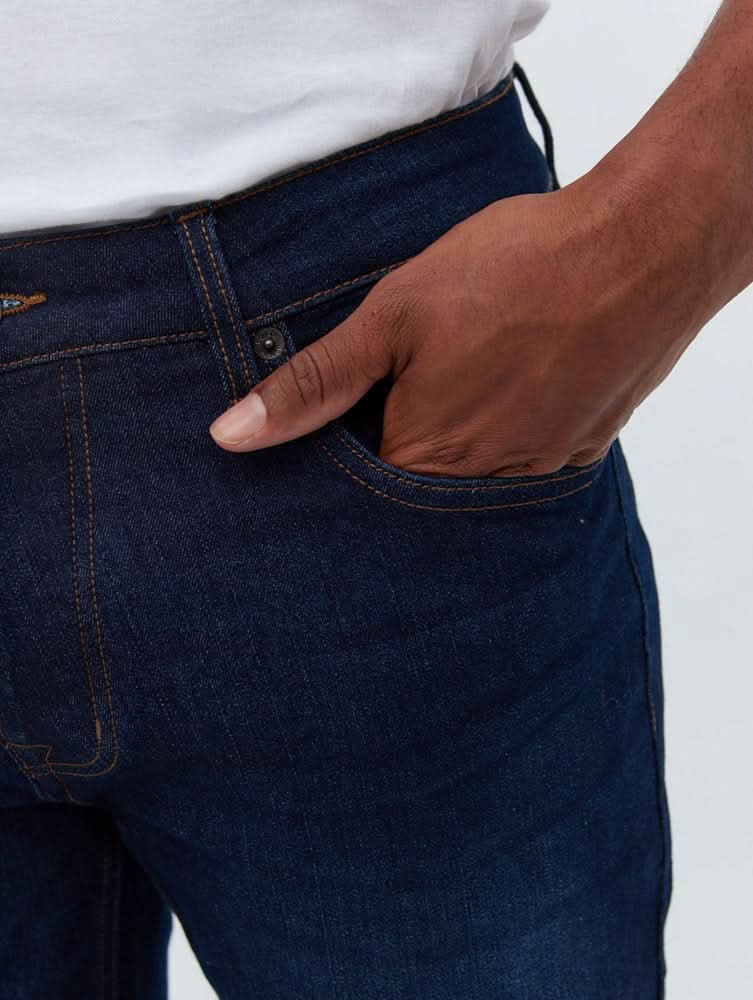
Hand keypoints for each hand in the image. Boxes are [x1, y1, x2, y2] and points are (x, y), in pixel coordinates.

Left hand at [207, 163, 715, 476]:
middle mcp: (476, 485)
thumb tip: (230, 436)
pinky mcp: (573, 455)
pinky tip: (506, 391)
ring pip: (466, 486)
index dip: (334, 462)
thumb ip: (313, 384)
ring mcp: (533, 476)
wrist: (638, 250)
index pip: (353, 495)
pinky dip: (502, 441)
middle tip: (408, 395)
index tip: (332, 432)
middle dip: (393, 457)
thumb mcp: (393, 316)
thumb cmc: (513, 272)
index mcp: (421, 457)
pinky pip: (519, 471)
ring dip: (451, 450)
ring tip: (460, 386)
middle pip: (411, 497)